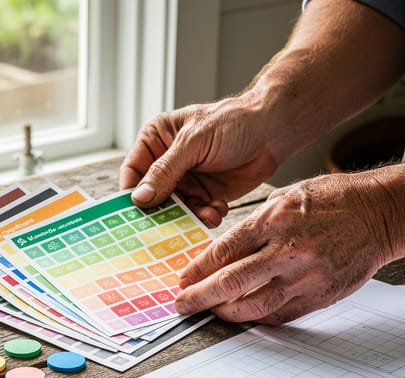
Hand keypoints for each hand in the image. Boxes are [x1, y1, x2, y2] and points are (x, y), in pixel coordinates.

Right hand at [119, 97, 282, 227]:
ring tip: (206, 214)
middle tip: (166, 228)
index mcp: (156, 140)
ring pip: (175, 209)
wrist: (273, 131)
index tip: (133, 215)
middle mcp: (167, 163)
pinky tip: (218, 210)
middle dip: (162, 211)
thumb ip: (165, 171)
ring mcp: (186, 180)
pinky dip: (205, 216)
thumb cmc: (232, 122)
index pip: (132, 171)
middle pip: (152, 196)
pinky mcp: (206, 195)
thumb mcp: (194, 143)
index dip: (131, 194)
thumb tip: (140, 198)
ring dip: (188, 216)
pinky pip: (196, 214)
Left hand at [174, 173, 396, 323]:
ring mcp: (306, 275)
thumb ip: (255, 223)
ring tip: (212, 312)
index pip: (224, 251)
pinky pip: (282, 314)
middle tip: (182, 304)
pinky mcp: (321, 294)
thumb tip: (225, 250)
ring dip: (227, 312)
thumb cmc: (334, 199)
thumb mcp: (287, 196)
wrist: (381, 212)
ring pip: (255, 305)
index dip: (197, 269)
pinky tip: (244, 315)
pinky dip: (258, 317)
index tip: (183, 280)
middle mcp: (288, 249)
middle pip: (233, 282)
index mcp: (275, 219)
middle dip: (201, 296)